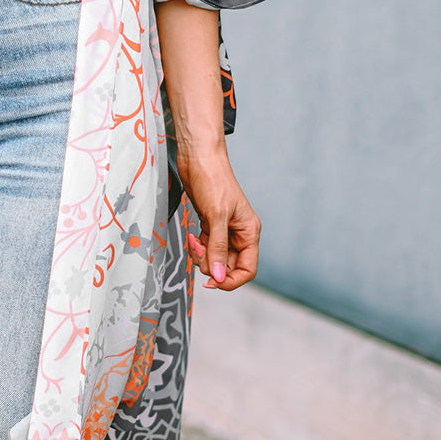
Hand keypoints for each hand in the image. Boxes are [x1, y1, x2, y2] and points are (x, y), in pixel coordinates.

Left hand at [179, 149, 260, 290]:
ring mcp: (224, 230)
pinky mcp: (209, 224)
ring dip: (201, 255)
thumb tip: (219, 276)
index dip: (231, 280)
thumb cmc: (213, 180)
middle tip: (198, 251)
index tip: (213, 281)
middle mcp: (239, 233)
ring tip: (194, 241)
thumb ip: (217, 248)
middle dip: (211, 264)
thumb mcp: (216, 216)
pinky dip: (196, 247)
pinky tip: (191, 236)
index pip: (247, 269)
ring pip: (214, 258)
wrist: (198, 158)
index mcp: (249, 232)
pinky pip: (205, 247)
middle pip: (228, 266)